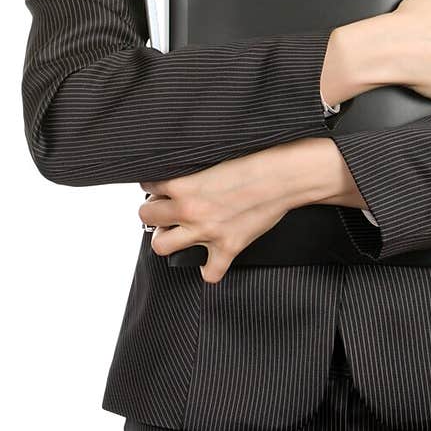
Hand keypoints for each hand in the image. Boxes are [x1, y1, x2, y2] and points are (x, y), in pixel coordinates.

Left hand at [137, 138, 355, 283]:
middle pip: (146, 216)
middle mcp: (189, 210)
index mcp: (184, 183)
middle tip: (166, 209)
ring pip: (161, 246)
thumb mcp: (215, 157)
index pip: (148, 184)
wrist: (284, 176)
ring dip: (167, 239)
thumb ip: (194, 169)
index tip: (163, 186)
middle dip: (154, 212)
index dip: (155, 185)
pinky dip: (208, 269)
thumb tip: (182, 173)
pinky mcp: (227, 248)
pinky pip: (208, 273)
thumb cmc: (256, 160)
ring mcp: (206, 232)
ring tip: (178, 232)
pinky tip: (210, 258)